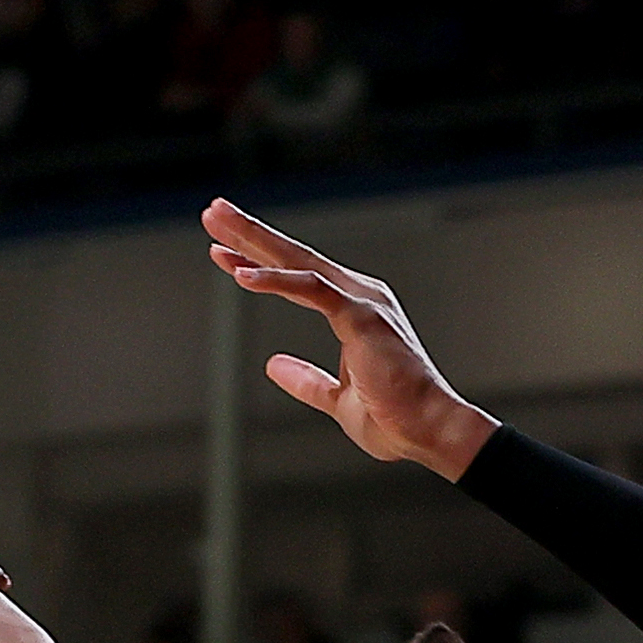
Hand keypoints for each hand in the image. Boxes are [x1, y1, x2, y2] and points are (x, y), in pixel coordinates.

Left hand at [202, 200, 496, 476]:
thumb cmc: (394, 418)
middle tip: (214, 210)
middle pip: (293, 257)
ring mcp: (361, 301)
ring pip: (297, 262)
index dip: (258, 262)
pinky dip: (276, 281)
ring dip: (253, 239)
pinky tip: (241, 274)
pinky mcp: (361, 316)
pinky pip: (311, 289)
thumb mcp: (336, 399)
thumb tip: (274, 366)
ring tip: (216, 218)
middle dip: (249, 233)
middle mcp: (358, 295)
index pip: (297, 278)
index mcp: (353, 310)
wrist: (428, 432)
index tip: (222, 252)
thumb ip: (306, 380)